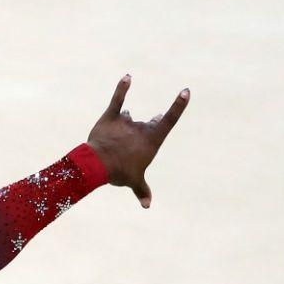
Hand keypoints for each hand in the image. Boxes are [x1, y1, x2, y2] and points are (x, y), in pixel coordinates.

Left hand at [86, 74, 188, 208]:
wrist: (98, 164)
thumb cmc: (119, 173)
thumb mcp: (134, 181)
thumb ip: (142, 190)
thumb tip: (147, 206)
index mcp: (151, 140)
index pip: (169, 120)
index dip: (178, 105)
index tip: (185, 91)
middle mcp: (141, 128)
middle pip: (149, 123)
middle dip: (149, 125)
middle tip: (150, 124)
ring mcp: (126, 121)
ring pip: (128, 117)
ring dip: (127, 120)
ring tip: (123, 125)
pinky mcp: (110, 117)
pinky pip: (117, 99)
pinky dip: (122, 87)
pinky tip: (128, 77)